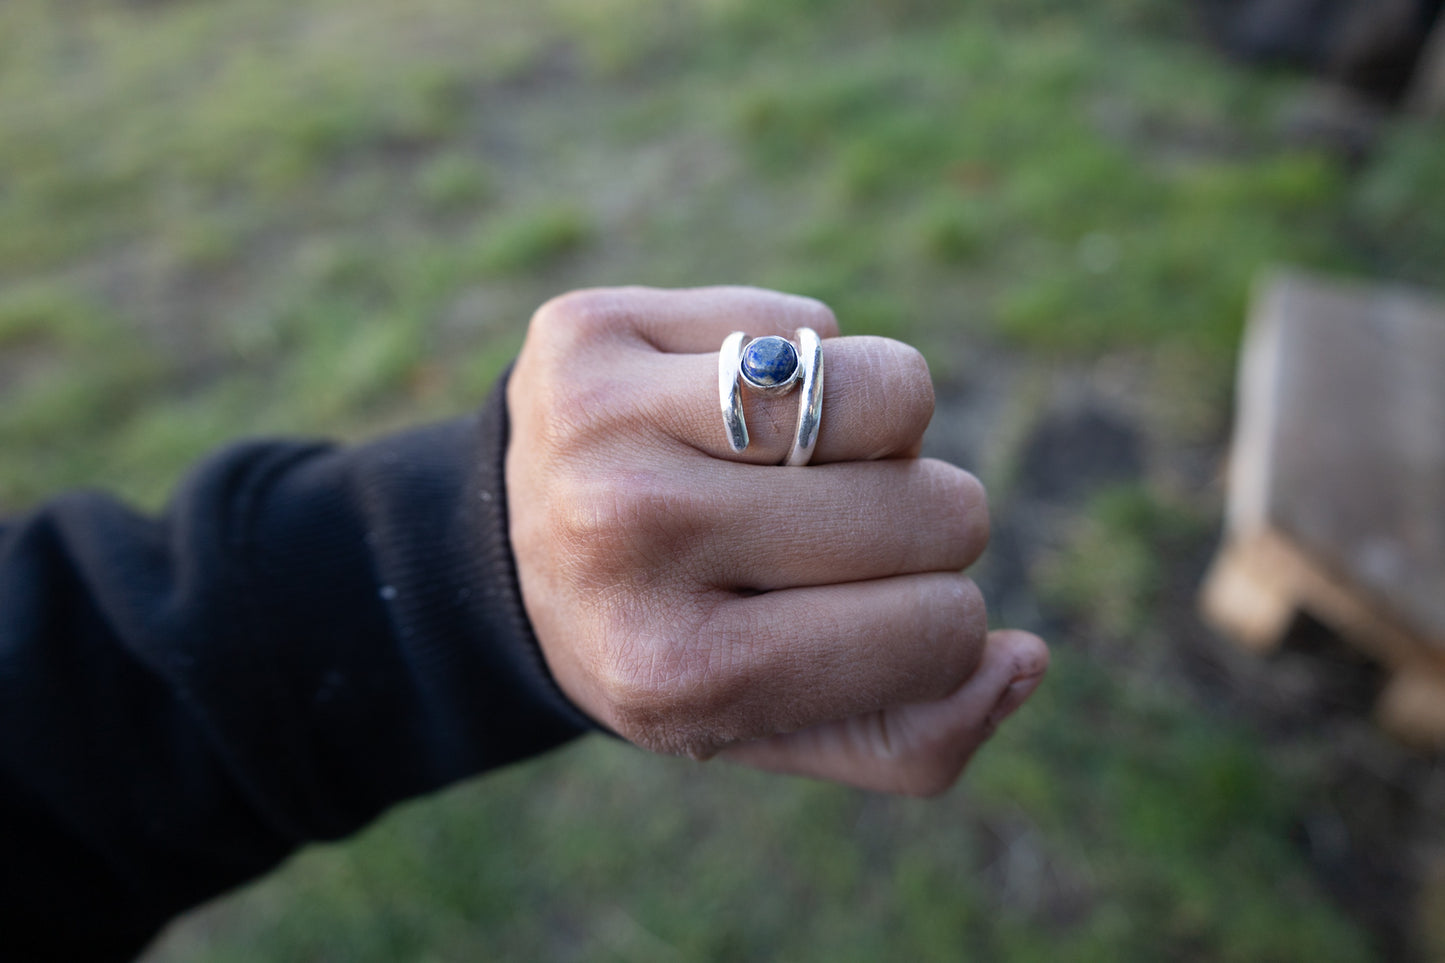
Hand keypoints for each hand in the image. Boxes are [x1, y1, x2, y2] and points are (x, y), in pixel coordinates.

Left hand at [506, 286, 1047, 795]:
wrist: (498, 556)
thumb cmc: (664, 643)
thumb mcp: (769, 730)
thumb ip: (910, 738)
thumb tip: (1027, 658)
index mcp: (680, 671)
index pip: (941, 624)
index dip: (940, 621)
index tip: (869, 616)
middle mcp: (634, 537)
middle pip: (933, 508)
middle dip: (916, 527)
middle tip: (819, 539)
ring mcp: (605, 421)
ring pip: (889, 389)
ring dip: (877, 432)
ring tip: (795, 466)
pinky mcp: (592, 329)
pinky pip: (806, 322)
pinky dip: (802, 365)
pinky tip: (725, 411)